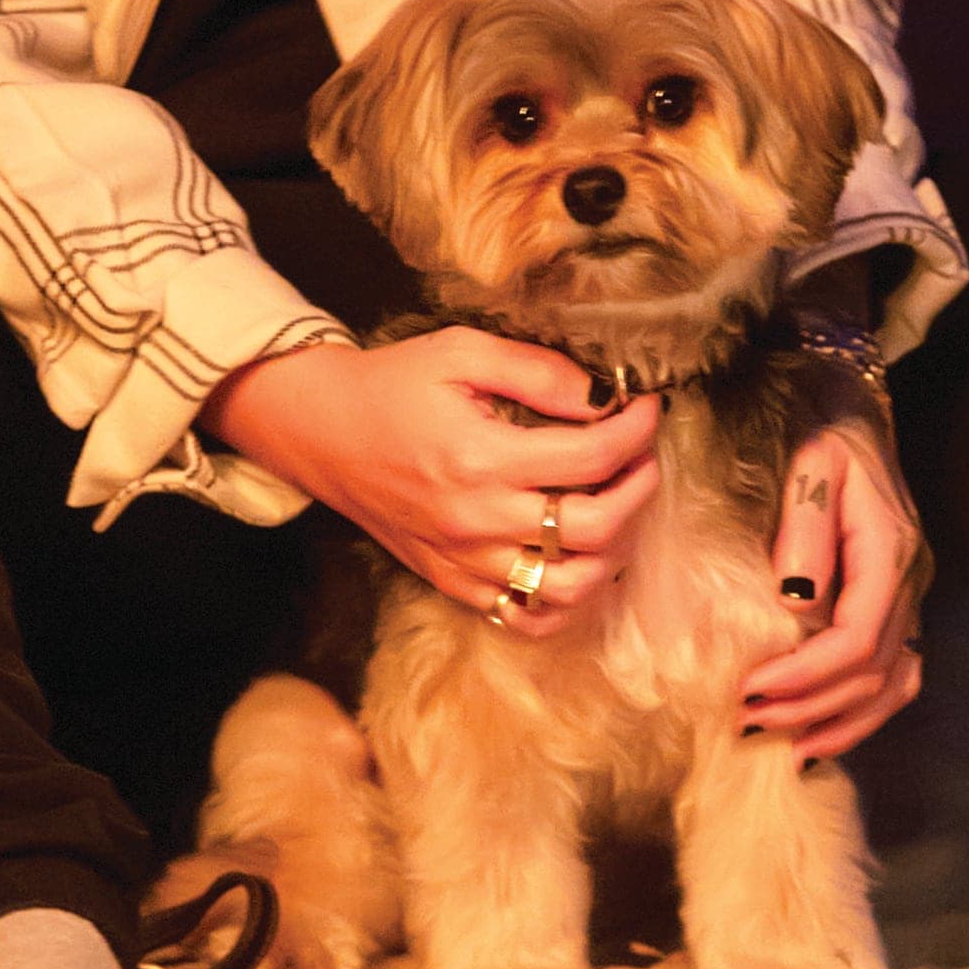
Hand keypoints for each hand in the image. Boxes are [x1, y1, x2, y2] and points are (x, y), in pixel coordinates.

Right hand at [207, 330, 659, 633]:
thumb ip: (537, 371)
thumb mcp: (460, 352)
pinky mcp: (454, 583)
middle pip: (595, 528)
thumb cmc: (394, 386)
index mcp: (480, 458)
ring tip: (615, 507)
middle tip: (642, 457)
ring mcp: (466, 561)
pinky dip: (567, 600)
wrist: (322, 433)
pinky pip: (527, 616)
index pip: (592, 456)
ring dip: (613, 549)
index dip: (635, 430)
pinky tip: (578, 560)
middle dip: (638, 488)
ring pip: (571, 586)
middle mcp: (477, 520)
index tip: (646, 407)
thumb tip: (602, 395)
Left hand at [742, 419, 928, 762]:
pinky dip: (862, 712)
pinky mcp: (895, 604)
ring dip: (840, 721)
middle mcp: (909, 580)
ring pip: (893, 684)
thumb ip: (805, 528)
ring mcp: (908, 596)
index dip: (808, 675)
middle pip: (874, 671)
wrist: (849, 407)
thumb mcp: (810, 462)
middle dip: (812, 705)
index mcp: (890, 549)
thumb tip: (795, 599)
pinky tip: (821, 732)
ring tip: (786, 745)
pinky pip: (894, 675)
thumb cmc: (821, 428)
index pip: (859, 636)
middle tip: (749, 720)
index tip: (752, 690)